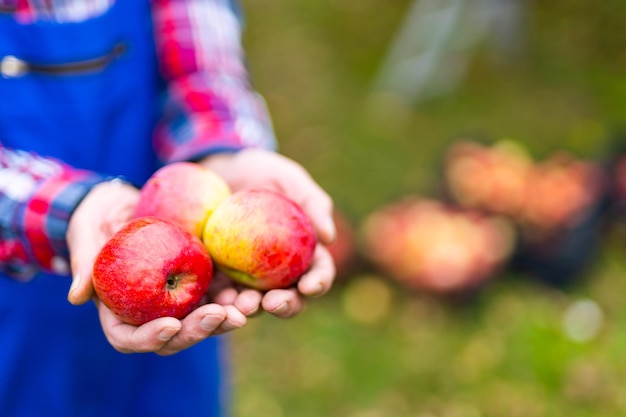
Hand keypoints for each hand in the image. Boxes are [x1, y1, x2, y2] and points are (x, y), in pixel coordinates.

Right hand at [66, 179, 246, 354]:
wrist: (125, 202)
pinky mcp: (199, 282)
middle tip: (220, 316)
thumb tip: (76, 297)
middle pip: (174, 336)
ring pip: (202, 320)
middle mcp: (150, 312)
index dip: (148, 338)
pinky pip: (219, 294)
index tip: (170, 325)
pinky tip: (253, 289)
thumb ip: (84, 262)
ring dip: (225, 318)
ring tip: (246, 308)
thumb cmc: (98, 218)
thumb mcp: (87, 232)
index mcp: (118, 310)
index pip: (129, 337)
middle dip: (198, 331)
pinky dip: (235, 295)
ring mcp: (177, 299)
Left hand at [201, 148, 336, 317]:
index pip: (318, 272)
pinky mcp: (220, 276)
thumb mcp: (287, 177)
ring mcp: (249, 278)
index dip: (317, 283)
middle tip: (273, 303)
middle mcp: (280, 272)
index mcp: (305, 252)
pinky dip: (222, 302)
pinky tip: (217, 301)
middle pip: (290, 298)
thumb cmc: (261, 172)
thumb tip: (328, 236)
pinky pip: (222, 295)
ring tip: (242, 305)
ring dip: (251, 309)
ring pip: (256, 303)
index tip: (309, 286)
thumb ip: (312, 201)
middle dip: (285, 306)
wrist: (218, 170)